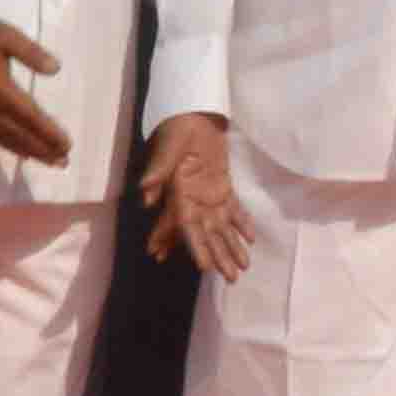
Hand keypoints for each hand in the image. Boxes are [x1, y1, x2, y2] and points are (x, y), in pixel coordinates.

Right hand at [0, 6, 72, 164]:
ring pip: (3, 139)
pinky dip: (4, 145)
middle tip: (63, 162)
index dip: (49, 134)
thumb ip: (32, 54)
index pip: (31, 118)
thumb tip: (56, 69)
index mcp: (1, 90)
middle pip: (19, 136)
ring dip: (26, 151)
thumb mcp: (7, 35)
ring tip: (45, 160)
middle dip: (42, 150)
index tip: (66, 146)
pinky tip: (14, 149)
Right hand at [147, 109, 253, 281]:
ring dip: (232, 247)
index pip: (188, 228)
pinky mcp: (221, 186)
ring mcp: (209, 196)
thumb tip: (145, 194)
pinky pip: (233, 209)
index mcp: (180, 197)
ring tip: (243, 268)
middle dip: (219, 257)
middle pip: (208, 236)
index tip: (205, 267)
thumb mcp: (168, 147)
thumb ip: (157, 170)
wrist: (192, 115)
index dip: (197, 247)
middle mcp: (194, 202)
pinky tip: (251, 239)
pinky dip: (241, 224)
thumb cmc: (177, 131)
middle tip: (231, 280)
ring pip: (222, 228)